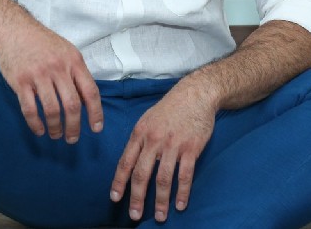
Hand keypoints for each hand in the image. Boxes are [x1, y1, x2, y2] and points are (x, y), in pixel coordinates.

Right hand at [0, 18, 103, 142]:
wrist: (14, 29)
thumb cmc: (43, 42)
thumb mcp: (67, 51)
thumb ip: (77, 72)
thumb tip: (86, 100)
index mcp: (74, 61)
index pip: (90, 91)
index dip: (96, 113)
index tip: (96, 128)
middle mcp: (58, 68)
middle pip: (72, 105)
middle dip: (74, 127)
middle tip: (72, 138)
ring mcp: (38, 75)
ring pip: (52, 110)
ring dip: (55, 127)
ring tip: (55, 134)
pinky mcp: (20, 81)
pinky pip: (30, 109)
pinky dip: (35, 124)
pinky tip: (39, 130)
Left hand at [110, 83, 215, 222]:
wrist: (195, 94)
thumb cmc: (170, 108)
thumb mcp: (147, 118)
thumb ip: (139, 140)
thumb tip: (130, 162)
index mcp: (140, 132)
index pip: (125, 161)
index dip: (119, 182)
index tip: (115, 198)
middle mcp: (154, 140)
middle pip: (142, 174)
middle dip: (137, 197)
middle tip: (134, 215)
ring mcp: (173, 145)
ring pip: (163, 178)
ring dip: (161, 201)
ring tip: (159, 216)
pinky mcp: (191, 148)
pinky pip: (185, 175)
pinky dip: (182, 192)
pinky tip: (180, 205)